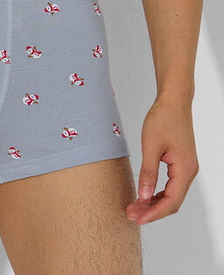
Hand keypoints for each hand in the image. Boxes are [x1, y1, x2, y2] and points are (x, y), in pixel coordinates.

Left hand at [126, 95, 198, 224]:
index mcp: (184, 169)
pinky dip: (157, 192)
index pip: (171, 201)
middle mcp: (189, 171)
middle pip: (172, 201)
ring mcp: (186, 168)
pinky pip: (170, 185)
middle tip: (131, 215)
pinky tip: (143, 195)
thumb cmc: (163, 118)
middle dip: (152, 210)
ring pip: (171, 195)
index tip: (138, 219)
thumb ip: (148, 172)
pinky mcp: (180, 163)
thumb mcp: (151, 145)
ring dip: (153, 203)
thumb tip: (143, 196)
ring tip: (134, 207)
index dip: (154, 213)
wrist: (174, 101)